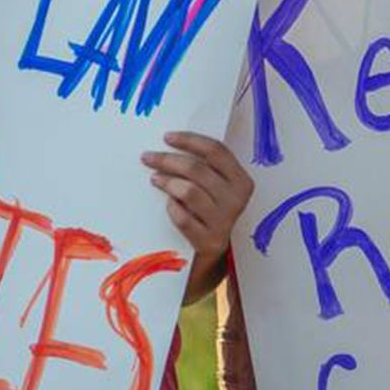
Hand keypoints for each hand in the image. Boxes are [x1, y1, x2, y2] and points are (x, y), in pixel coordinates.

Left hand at [141, 131, 253, 263]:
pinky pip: (182, 217)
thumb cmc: (210, 211)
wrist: (214, 252)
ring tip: (155, 179)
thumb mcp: (216, 188)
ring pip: (188, 191)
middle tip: (148, 157)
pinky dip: (172, 208)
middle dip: (168, 160)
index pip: (216, 151)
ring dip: (167, 182)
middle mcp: (236, 200)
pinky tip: (168, 204)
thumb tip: (171, 143)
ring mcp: (224, 222)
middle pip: (197, 169)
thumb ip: (204, 167)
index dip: (189, 140)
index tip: (167, 137)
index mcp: (241, 181)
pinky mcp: (208, 241)